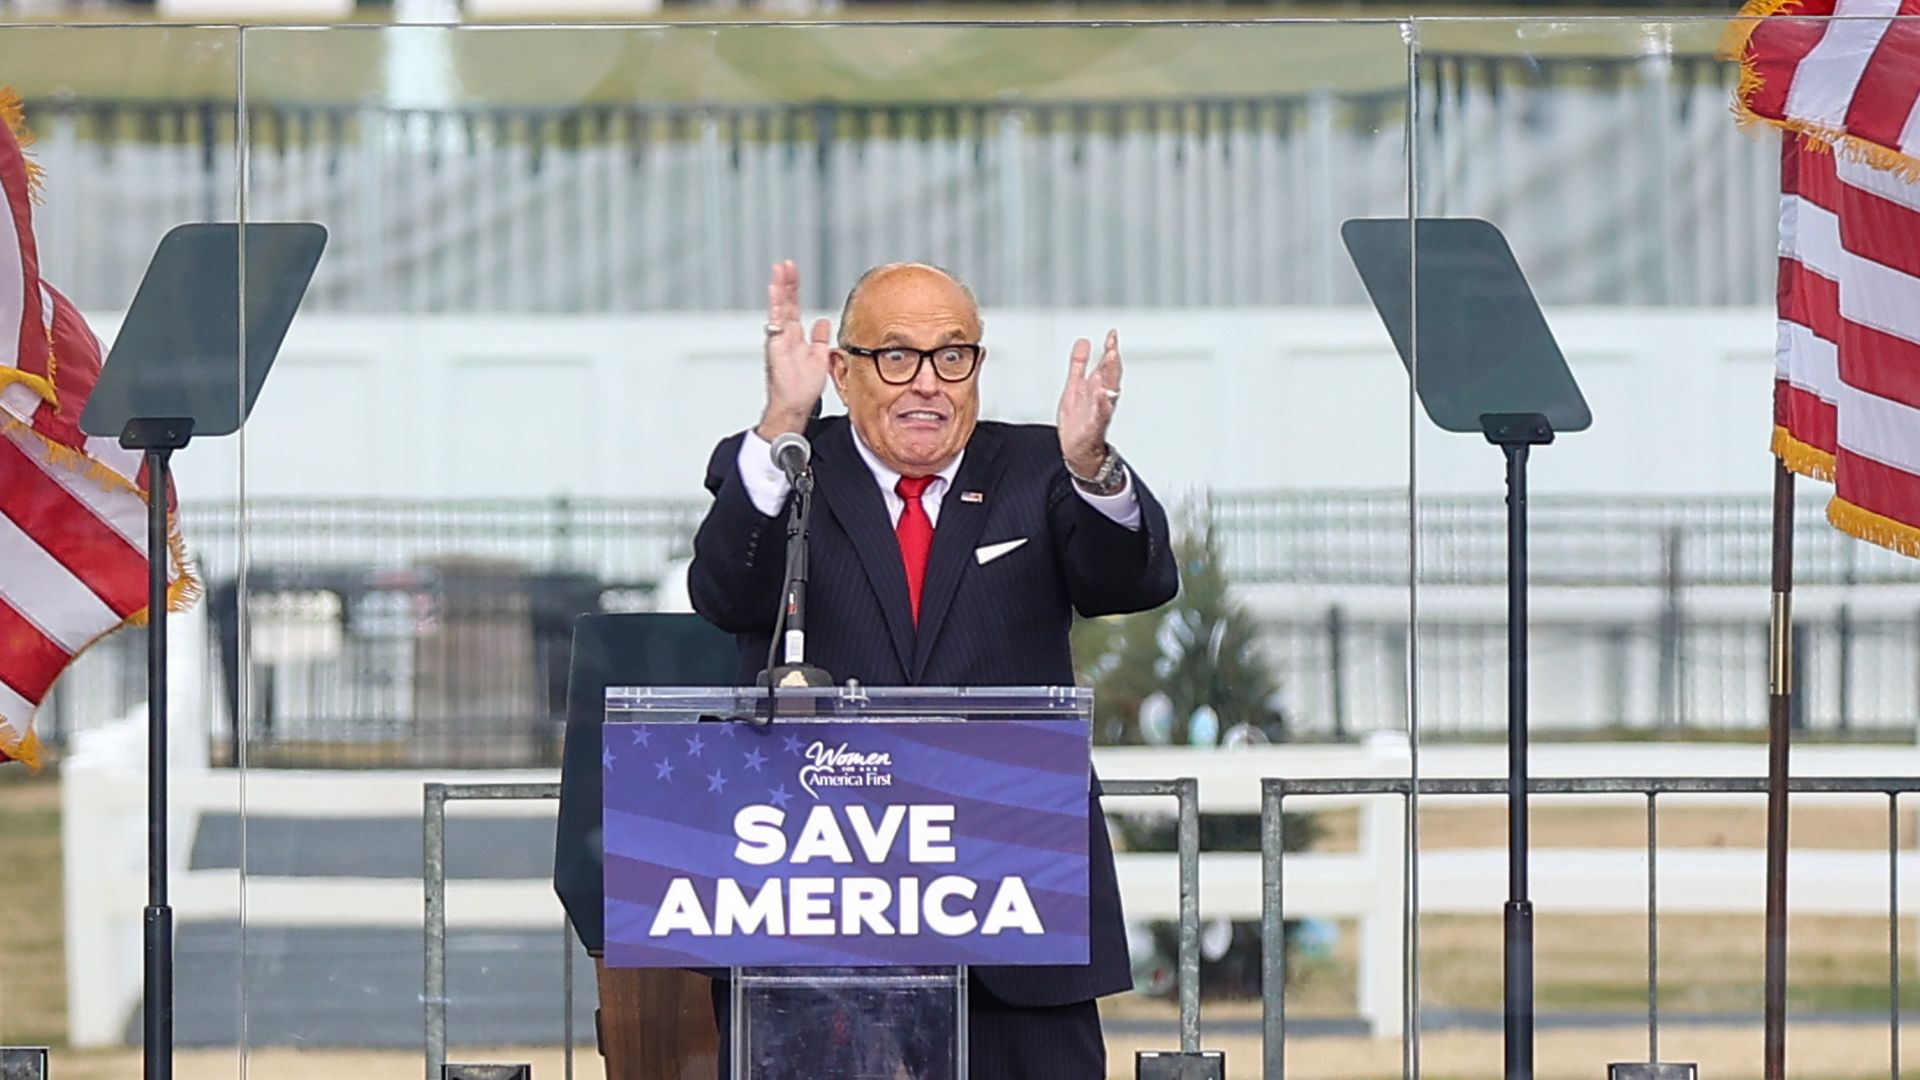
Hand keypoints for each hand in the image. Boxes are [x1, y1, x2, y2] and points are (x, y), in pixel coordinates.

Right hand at [757, 259, 832, 440]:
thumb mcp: (819, 357)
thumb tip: (822, 321)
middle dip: (786, 282)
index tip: (792, 271)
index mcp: (795, 335)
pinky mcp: (776, 345)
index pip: (793, 306)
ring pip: (779, 308)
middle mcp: (785, 334)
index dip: (793, 288)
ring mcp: (779, 338)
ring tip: (779, 270)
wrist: (795, 404)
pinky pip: (776, 321)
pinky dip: (776, 305)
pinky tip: (775, 290)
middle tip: (786, 264)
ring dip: (779, 288)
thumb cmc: (803, 386)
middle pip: (786, 302)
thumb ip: (819, 338)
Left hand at [1056, 330, 1121, 475]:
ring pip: (1109, 390)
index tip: (1112, 334)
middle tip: (1113, 344)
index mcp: (1097, 387)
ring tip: (1111, 359)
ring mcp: (1099, 411)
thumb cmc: (1078, 421)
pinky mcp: (1094, 425)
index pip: (1106, 365)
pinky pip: (1100, 412)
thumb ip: (1079, 364)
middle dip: (1112, 359)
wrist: (1077, 450)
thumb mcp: (1075, 385)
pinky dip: (1102, 402)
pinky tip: (1102, 392)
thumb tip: (1083, 342)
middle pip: (1110, 375)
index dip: (1110, 349)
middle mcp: (1101, 398)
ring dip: (1111, 375)